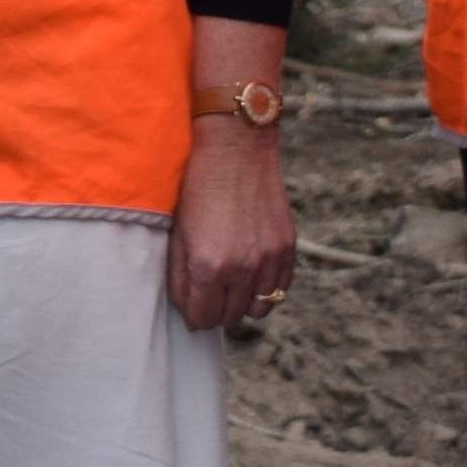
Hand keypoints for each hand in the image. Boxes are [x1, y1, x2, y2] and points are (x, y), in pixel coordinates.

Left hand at [168, 117, 295, 332]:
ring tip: (230, 288)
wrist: (236, 148)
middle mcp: (242, 268)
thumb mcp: (178, 233)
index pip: (203, 317)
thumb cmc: (198, 187)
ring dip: (242, 305)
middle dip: (215, 311)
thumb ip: (181, 277)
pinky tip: (251, 277)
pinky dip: (265, 291)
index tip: (192, 307)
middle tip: (208, 296)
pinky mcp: (287, 247)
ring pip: (257, 309)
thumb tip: (188, 309)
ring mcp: (269, 259)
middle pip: (229, 317)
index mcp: (209, 266)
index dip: (194, 316)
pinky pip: (279, 289)